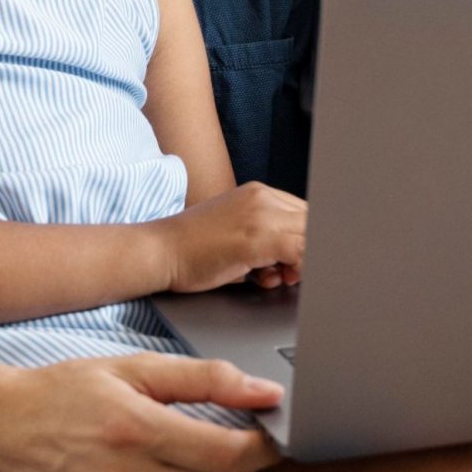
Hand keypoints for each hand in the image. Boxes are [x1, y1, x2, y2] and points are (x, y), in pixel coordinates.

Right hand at [154, 183, 306, 292]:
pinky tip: (269, 278)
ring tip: (273, 275)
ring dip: (300, 263)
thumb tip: (293, 256)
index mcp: (259, 193)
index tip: (297, 262)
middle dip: (307, 252)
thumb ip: (264, 233)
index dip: (306, 241)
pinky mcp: (256, 238)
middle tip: (288, 273)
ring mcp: (261, 215)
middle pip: (311, 223)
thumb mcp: (235, 231)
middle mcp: (263, 197)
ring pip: (309, 237)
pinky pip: (299, 252)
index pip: (304, 214)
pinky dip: (296, 269)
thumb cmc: (192, 249)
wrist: (160, 251)